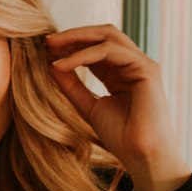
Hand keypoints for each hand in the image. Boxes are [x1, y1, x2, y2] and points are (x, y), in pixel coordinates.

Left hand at [45, 24, 191, 190]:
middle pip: (103, 34)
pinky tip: (63, 64)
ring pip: (107, 36)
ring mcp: (142, 64)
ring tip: (51, 47)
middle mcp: (133, 64)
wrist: (142, 156)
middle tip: (46, 41)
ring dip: (76, 39)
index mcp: (121, 72)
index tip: (45, 50)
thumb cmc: (121, 137)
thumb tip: (50, 64)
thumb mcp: (88, 106)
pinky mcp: (146, 68)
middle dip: (73, 35)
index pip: (95, 47)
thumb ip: (71, 85)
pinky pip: (109, 51)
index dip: (71, 45)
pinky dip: (83, 55)